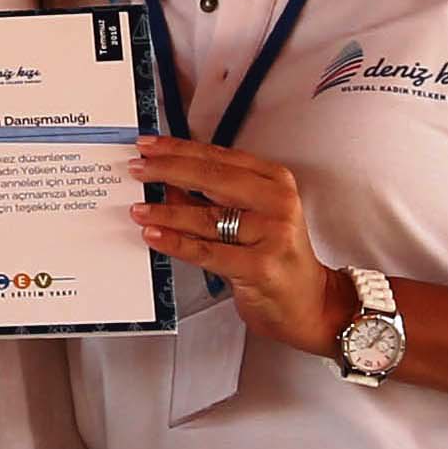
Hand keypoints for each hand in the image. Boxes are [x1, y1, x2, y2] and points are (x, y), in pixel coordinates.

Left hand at [131, 137, 345, 349]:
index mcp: (275, 181)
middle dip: (168, 170)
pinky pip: (207, 251)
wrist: (309, 302)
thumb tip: (165, 182)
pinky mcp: (260, 265)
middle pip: (212, 177)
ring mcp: (272, 233)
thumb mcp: (249, 218)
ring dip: (166, 211)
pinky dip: (176, 242)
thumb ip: (211, 199)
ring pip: (207, 217)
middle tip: (137, 168)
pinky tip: (153, 235)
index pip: (219, 157)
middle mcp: (277, 202)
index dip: (179, 149)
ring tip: (138, 208)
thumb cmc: (276, 258)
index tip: (150, 146)